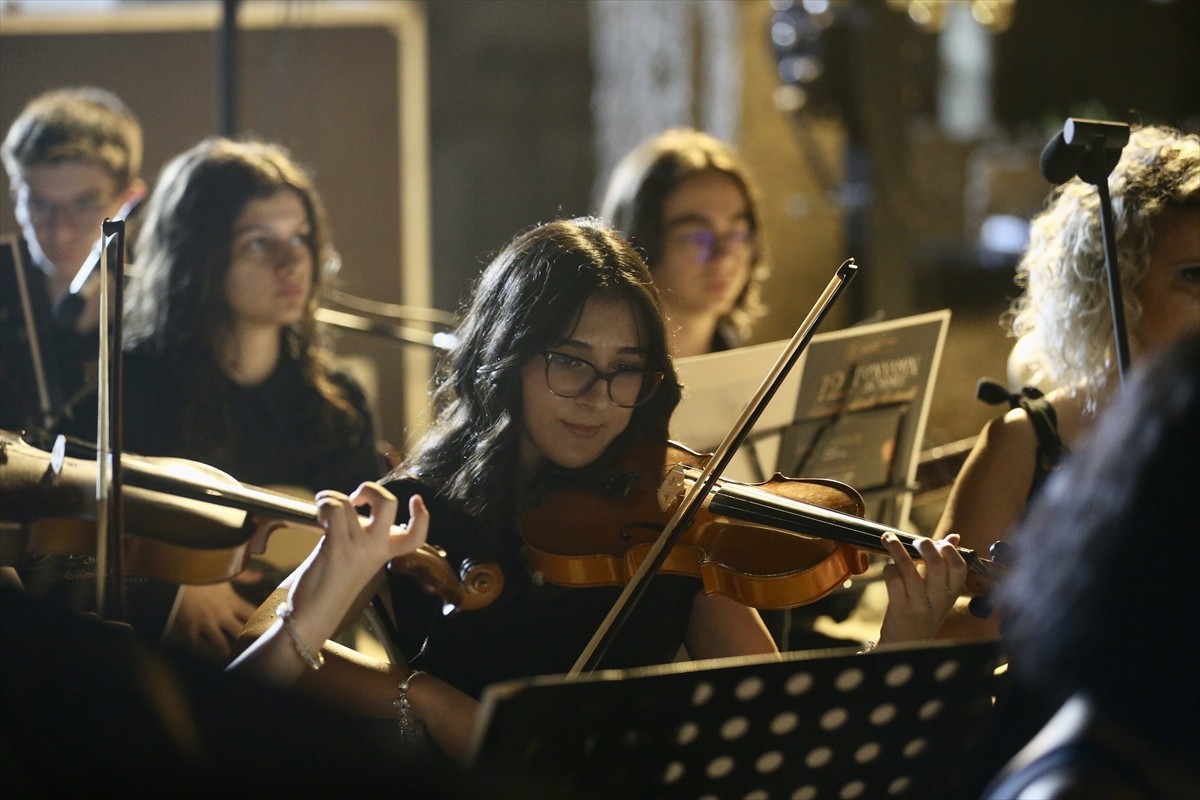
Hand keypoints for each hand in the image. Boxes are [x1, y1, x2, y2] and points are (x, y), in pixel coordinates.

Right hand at [167, 575, 259, 661]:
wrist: (179, 574)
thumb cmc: (203, 574)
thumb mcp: (224, 574)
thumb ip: (244, 577)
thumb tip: (260, 576)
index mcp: (232, 602)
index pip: (253, 615)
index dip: (264, 622)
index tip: (272, 630)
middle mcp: (222, 615)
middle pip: (241, 633)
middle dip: (249, 643)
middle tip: (258, 653)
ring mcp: (206, 623)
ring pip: (221, 644)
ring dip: (228, 654)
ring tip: (235, 663)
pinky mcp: (190, 627)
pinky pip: (193, 644)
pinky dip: (195, 652)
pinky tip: (199, 660)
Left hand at [312, 483, 427, 583]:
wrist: (312, 617)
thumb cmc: (328, 589)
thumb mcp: (356, 563)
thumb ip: (362, 539)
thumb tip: (352, 511)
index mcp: (383, 555)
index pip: (416, 536)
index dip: (422, 516)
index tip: (416, 500)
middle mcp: (375, 549)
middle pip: (389, 504)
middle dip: (371, 489)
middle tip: (354, 500)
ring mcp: (358, 547)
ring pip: (349, 502)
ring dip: (331, 497)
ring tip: (323, 510)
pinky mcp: (337, 547)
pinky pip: (334, 508)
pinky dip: (324, 503)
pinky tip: (318, 518)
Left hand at [878, 532, 967, 644]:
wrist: (906, 645)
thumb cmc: (923, 614)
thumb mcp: (940, 594)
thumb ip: (946, 565)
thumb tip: (954, 536)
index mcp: (952, 594)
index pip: (959, 567)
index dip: (948, 549)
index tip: (937, 542)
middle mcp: (938, 600)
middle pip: (936, 564)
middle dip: (924, 545)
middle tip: (914, 540)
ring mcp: (919, 605)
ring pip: (909, 568)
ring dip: (897, 548)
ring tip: (888, 538)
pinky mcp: (900, 609)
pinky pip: (893, 579)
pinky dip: (888, 569)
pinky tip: (888, 570)